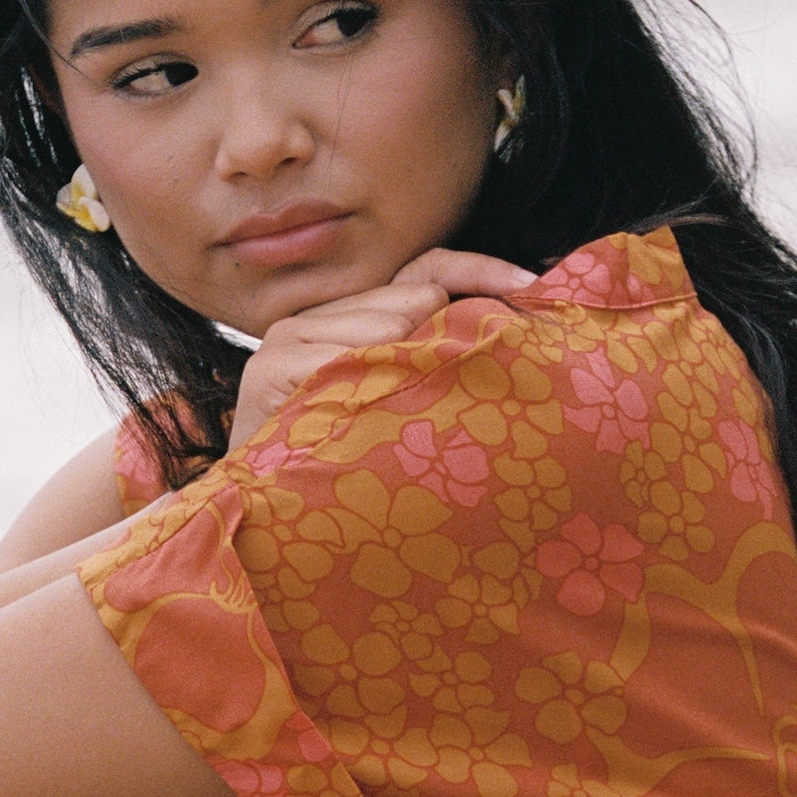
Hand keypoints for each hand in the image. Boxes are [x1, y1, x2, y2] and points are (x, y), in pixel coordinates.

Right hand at [228, 248, 536, 453]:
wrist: (263, 526)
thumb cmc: (341, 472)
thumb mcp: (398, 409)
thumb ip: (431, 366)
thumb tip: (513, 337)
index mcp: (348, 319)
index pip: (424, 271)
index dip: (478, 270)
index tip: (533, 282)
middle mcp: (316, 317)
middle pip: (415, 300)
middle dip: (441, 342)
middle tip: (437, 404)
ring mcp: (289, 338)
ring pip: (389, 327)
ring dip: (402, 378)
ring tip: (382, 430)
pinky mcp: (272, 367)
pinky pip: (350, 360)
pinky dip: (366, 392)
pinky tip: (355, 428)